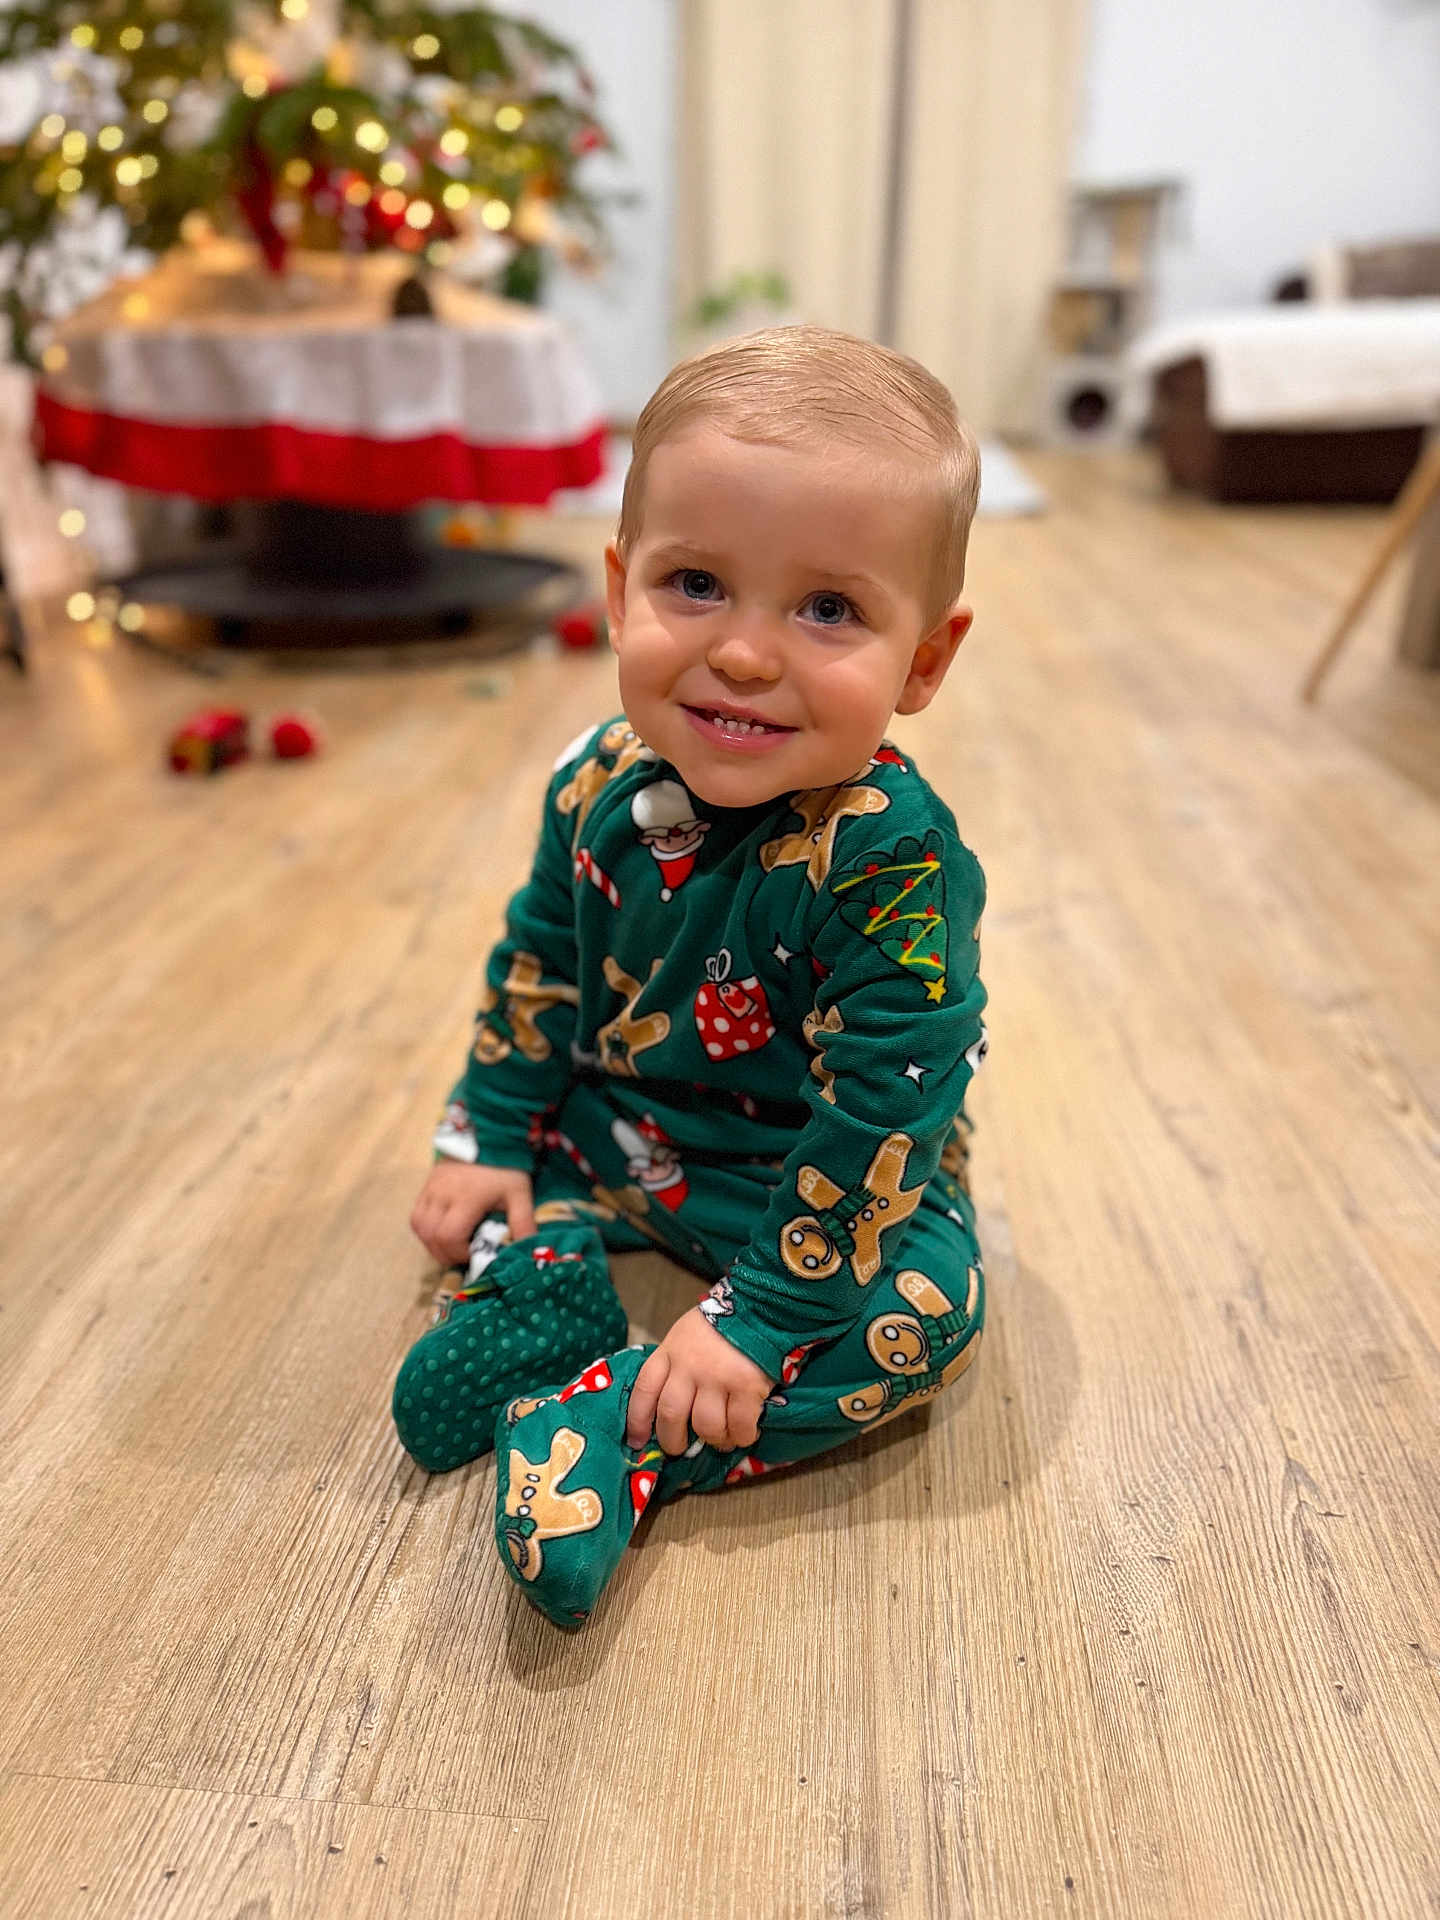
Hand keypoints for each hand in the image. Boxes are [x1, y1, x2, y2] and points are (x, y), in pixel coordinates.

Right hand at [409, 1161, 535, 1267]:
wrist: (488, 1136)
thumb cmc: (505, 1167)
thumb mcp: (519, 1194)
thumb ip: (523, 1223)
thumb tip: (531, 1253)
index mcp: (466, 1198)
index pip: (449, 1236)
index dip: (458, 1254)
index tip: (474, 1255)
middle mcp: (443, 1194)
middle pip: (430, 1235)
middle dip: (445, 1253)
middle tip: (464, 1255)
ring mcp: (431, 1188)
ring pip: (418, 1226)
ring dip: (432, 1242)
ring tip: (451, 1246)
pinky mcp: (426, 1184)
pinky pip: (416, 1213)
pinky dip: (426, 1228)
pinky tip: (442, 1230)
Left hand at [625, 1307, 773, 1455]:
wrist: (761, 1307)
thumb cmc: (721, 1325)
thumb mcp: (685, 1336)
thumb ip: (675, 1365)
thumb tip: (667, 1408)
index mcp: (670, 1351)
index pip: (644, 1390)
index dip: (637, 1420)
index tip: (637, 1441)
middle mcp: (689, 1366)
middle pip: (670, 1415)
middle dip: (672, 1440)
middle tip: (679, 1449)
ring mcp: (717, 1377)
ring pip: (706, 1426)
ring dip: (713, 1440)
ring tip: (720, 1440)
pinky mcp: (746, 1386)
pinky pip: (739, 1426)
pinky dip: (741, 1436)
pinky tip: (744, 1434)